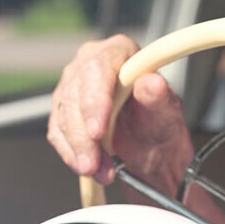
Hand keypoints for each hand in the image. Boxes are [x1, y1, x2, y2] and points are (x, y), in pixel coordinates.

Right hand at [47, 35, 193, 195]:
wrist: (151, 143)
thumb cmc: (159, 119)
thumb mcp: (167, 111)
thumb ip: (159, 97)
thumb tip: (152, 83)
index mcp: (119, 51)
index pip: (99, 68)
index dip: (95, 100)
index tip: (99, 130)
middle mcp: (91, 62)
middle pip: (75, 94)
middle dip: (83, 134)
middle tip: (92, 163)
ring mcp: (73, 85)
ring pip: (63, 116)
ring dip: (79, 149)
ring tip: (98, 172)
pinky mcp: (63, 110)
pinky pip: (57, 132)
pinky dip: (71, 154)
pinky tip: (86, 168)